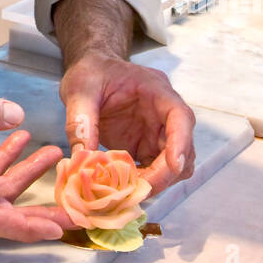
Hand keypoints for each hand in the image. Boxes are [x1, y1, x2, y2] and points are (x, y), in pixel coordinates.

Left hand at [60, 52, 195, 195]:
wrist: (90, 72)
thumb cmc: (91, 73)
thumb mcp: (80, 89)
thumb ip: (80, 120)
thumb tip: (82, 159)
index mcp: (156, 90)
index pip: (181, 116)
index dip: (181, 142)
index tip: (174, 165)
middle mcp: (163, 114)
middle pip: (182, 149)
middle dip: (165, 173)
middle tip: (136, 189)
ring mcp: (156, 133)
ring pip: (173, 166)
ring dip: (155, 181)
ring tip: (125, 190)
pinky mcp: (145, 147)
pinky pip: (154, 172)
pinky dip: (142, 182)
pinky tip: (121, 188)